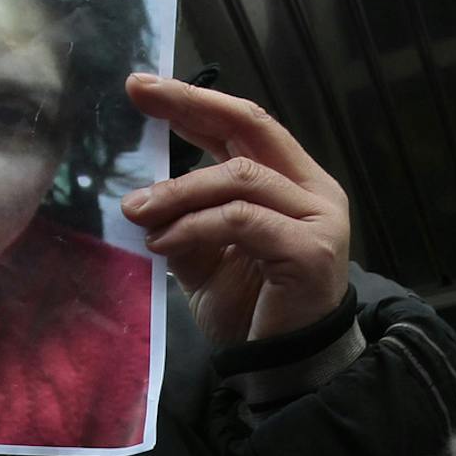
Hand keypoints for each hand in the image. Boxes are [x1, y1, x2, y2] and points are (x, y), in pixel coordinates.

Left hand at [120, 74, 348, 344]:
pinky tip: (161, 242)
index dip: (196, 102)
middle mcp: (314, 192)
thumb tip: (140, 197)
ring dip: (179, 190)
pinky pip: (240, 220)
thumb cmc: (251, 312)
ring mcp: (318, 218)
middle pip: (250, 127)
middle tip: (139, 97)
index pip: (244, 126)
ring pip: (239, 177)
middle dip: (190, 106)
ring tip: (137, 211)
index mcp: (293, 184)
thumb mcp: (204, 258)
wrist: (283, 368)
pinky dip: (194, 226)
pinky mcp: (310, 249)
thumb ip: (185, 221)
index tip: (144, 87)